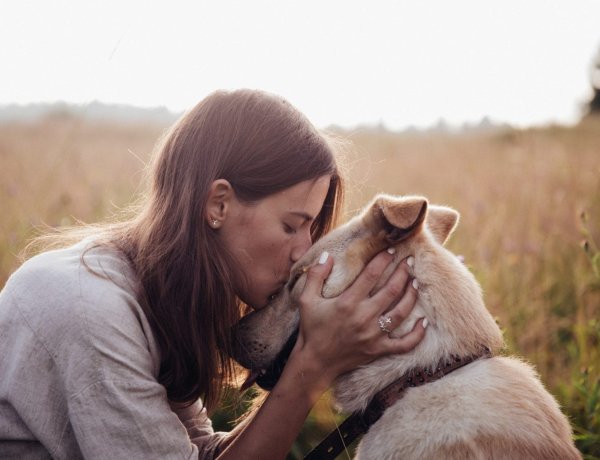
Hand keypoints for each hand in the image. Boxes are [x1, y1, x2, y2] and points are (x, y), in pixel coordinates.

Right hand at [291, 249, 425, 386]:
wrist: (315, 361)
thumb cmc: (311, 328)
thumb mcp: (306, 299)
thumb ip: (316, 275)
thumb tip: (326, 255)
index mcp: (347, 302)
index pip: (371, 275)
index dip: (383, 260)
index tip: (392, 250)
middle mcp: (363, 317)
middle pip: (391, 290)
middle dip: (403, 272)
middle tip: (410, 261)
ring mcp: (374, 335)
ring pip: (401, 312)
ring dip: (411, 295)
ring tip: (415, 282)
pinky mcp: (379, 350)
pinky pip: (405, 343)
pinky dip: (417, 333)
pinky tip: (424, 321)